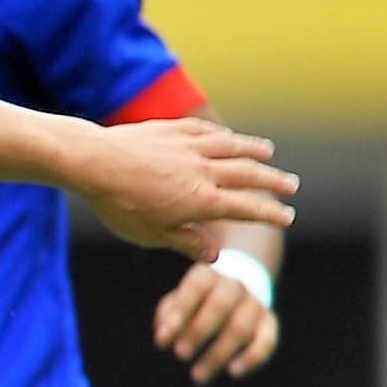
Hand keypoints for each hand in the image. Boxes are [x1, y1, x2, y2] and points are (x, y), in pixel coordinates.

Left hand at [78, 118, 296, 256]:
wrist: (94, 163)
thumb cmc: (119, 205)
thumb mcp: (150, 234)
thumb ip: (185, 242)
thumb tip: (214, 256)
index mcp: (201, 201)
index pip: (246, 209)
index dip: (269, 214)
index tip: (287, 218)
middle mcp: (204, 171)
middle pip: (248, 175)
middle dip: (273, 181)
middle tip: (292, 186)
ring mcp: (190, 147)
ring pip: (232, 147)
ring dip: (254, 149)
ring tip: (269, 152)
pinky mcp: (173, 130)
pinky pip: (206, 132)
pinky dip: (222, 135)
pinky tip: (227, 136)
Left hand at [152, 256, 280, 384]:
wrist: (236, 290)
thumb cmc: (195, 301)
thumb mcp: (177, 301)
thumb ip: (168, 316)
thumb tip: (163, 338)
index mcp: (209, 275)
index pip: (197, 287)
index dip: (181, 311)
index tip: (163, 338)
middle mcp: (235, 285)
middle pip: (221, 305)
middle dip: (199, 331)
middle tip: (180, 355)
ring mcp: (255, 303)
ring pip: (242, 326)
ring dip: (219, 352)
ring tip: (198, 376)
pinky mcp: (269, 322)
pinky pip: (267, 340)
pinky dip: (252, 358)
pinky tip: (233, 372)